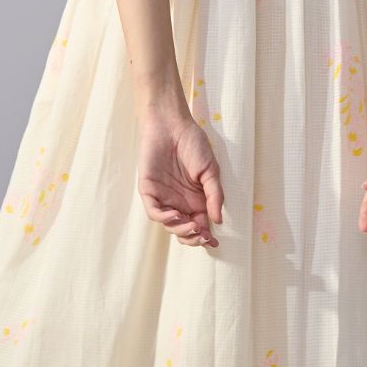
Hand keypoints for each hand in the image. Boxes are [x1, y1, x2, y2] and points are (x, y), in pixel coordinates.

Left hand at [137, 107, 223, 247]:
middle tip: (202, 235)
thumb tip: (218, 220)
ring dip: (180, 230)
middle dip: (193, 238)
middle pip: (184, 230)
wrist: (172, 125)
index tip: (214, 242)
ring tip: (192, 225)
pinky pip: (154, 211)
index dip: (206, 237)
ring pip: (169, 225)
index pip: (200, 225)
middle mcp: (180, 202)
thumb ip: (214, 195)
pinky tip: (176, 216)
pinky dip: (164, 218)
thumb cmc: (193, 144)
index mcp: (196, 199)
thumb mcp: (211, 170)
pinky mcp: (149, 190)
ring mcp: (164, 197)